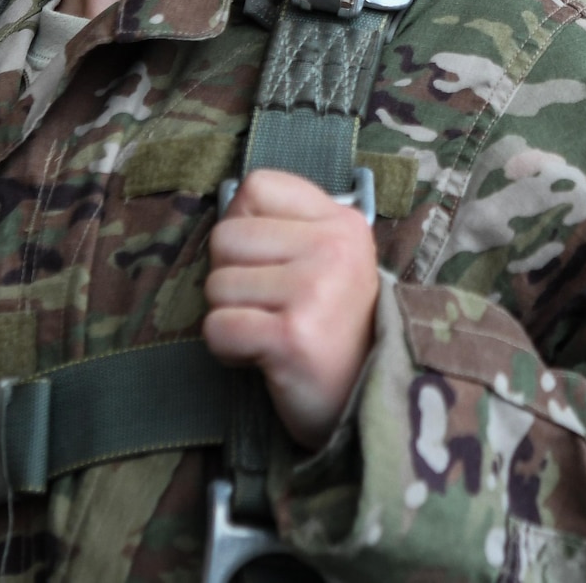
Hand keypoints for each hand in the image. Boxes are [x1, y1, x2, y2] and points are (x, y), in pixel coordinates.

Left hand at [203, 170, 379, 449]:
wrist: (369, 398)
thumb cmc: (336, 327)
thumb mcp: (331, 260)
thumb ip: (288, 228)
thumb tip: (227, 209)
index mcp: (341, 221)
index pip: (256, 187)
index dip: (244, 224)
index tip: (267, 261)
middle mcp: (332, 248)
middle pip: (225, 236)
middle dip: (232, 276)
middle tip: (268, 305)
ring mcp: (314, 290)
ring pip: (216, 285)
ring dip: (231, 315)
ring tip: (270, 331)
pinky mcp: (292, 336)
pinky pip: (217, 327)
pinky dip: (227, 349)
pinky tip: (261, 355)